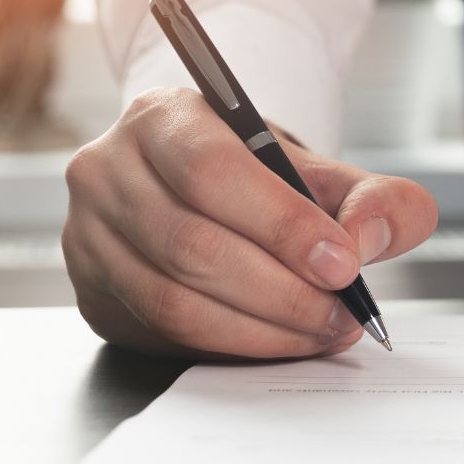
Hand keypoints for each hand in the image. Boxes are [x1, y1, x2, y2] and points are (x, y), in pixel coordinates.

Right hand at [63, 88, 439, 359]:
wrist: (208, 196)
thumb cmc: (263, 182)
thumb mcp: (324, 172)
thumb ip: (374, 196)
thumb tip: (370, 238)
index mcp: (162, 117)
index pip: (211, 171)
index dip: (281, 224)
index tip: (343, 263)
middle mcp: (109, 170)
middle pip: (191, 244)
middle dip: (281, 290)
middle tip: (341, 313)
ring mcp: (89, 234)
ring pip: (172, 299)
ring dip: (260, 328)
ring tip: (321, 330)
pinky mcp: (92, 292)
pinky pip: (162, 332)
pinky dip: (232, 345)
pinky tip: (281, 340)